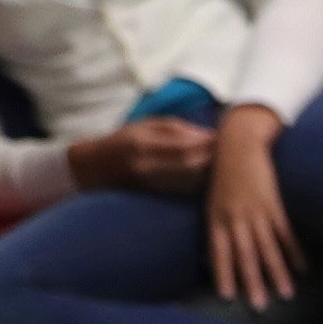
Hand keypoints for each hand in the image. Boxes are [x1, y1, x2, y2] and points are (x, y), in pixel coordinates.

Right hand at [71, 117, 214, 196]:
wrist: (93, 169)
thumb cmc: (123, 141)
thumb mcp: (146, 126)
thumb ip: (178, 129)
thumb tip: (211, 135)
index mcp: (143, 145)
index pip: (186, 147)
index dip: (209, 145)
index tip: (224, 140)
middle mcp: (145, 167)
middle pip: (193, 168)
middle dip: (213, 160)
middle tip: (229, 154)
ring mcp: (149, 186)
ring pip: (191, 184)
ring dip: (210, 176)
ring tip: (222, 166)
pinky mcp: (154, 198)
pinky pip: (185, 193)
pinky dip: (200, 185)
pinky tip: (209, 178)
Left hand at [202, 112, 299, 309]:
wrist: (237, 145)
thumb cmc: (221, 176)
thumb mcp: (210, 203)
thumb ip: (214, 229)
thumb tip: (212, 259)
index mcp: (216, 218)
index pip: (220, 252)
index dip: (225, 275)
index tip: (229, 297)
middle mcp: (236, 218)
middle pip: (246, 255)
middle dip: (253, 282)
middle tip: (260, 305)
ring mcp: (256, 212)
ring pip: (268, 248)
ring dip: (277, 273)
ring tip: (286, 294)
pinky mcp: (274, 204)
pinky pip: (285, 232)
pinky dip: (294, 251)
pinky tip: (302, 268)